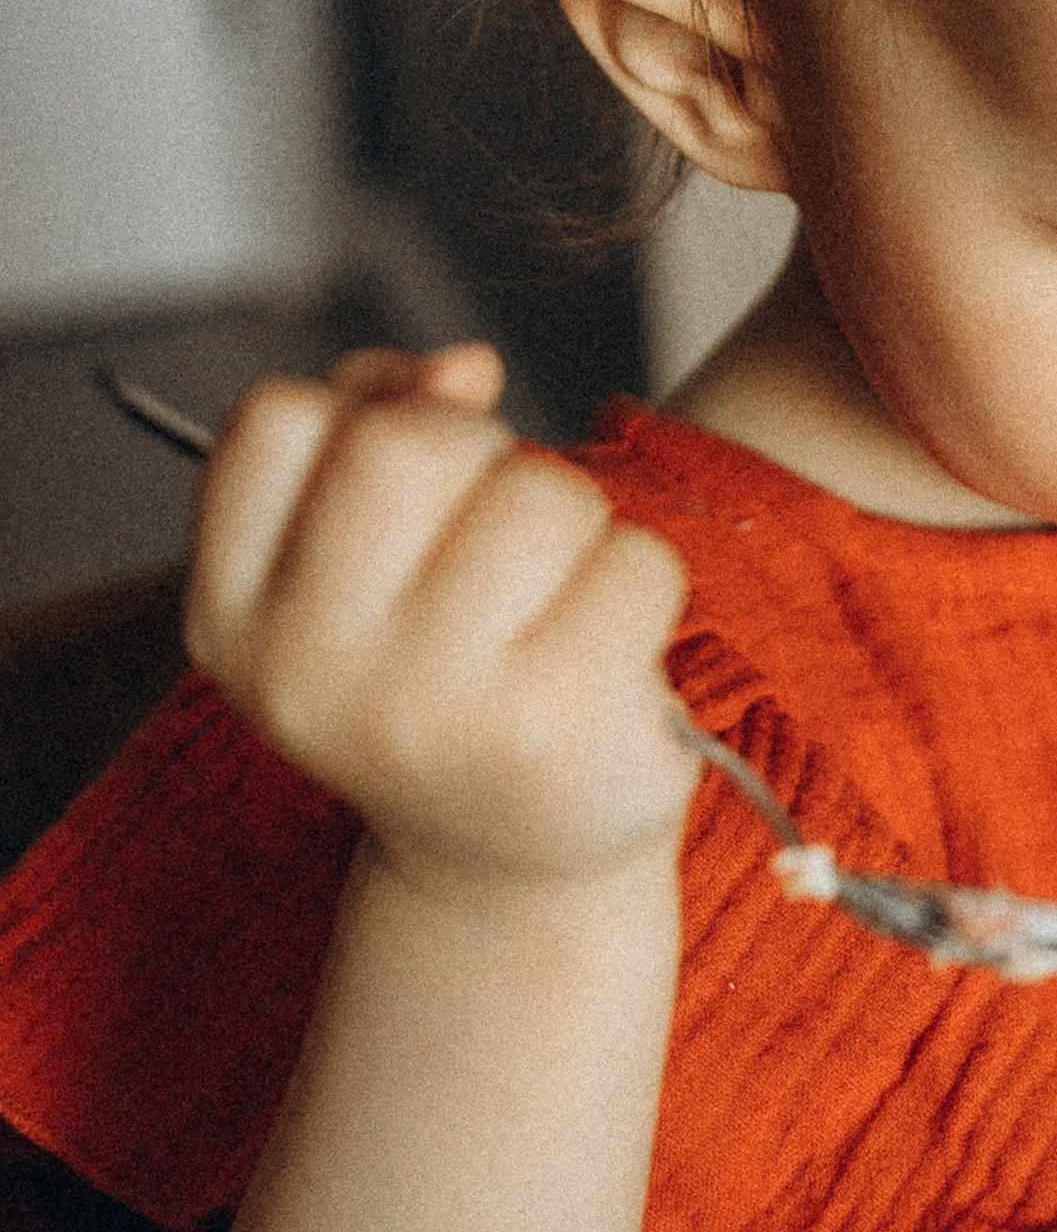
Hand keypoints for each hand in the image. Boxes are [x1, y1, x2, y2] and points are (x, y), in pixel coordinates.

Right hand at [185, 344, 694, 896]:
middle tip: (499, 535)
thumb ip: (381, 423)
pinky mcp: (555, 732)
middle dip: (484, 455)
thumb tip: (463, 366)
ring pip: (539, 493)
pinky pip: (636, 561)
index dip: (367, 414)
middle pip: (411, 441)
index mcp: (237, 618)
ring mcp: (430, 711)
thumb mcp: (363, 564)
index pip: (278, 419)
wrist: (511, 865)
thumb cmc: (446, 679)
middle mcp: (311, 672)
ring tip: (555, 600)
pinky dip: (643, 582)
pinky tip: (609, 651)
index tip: (408, 491)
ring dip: (578, 520)